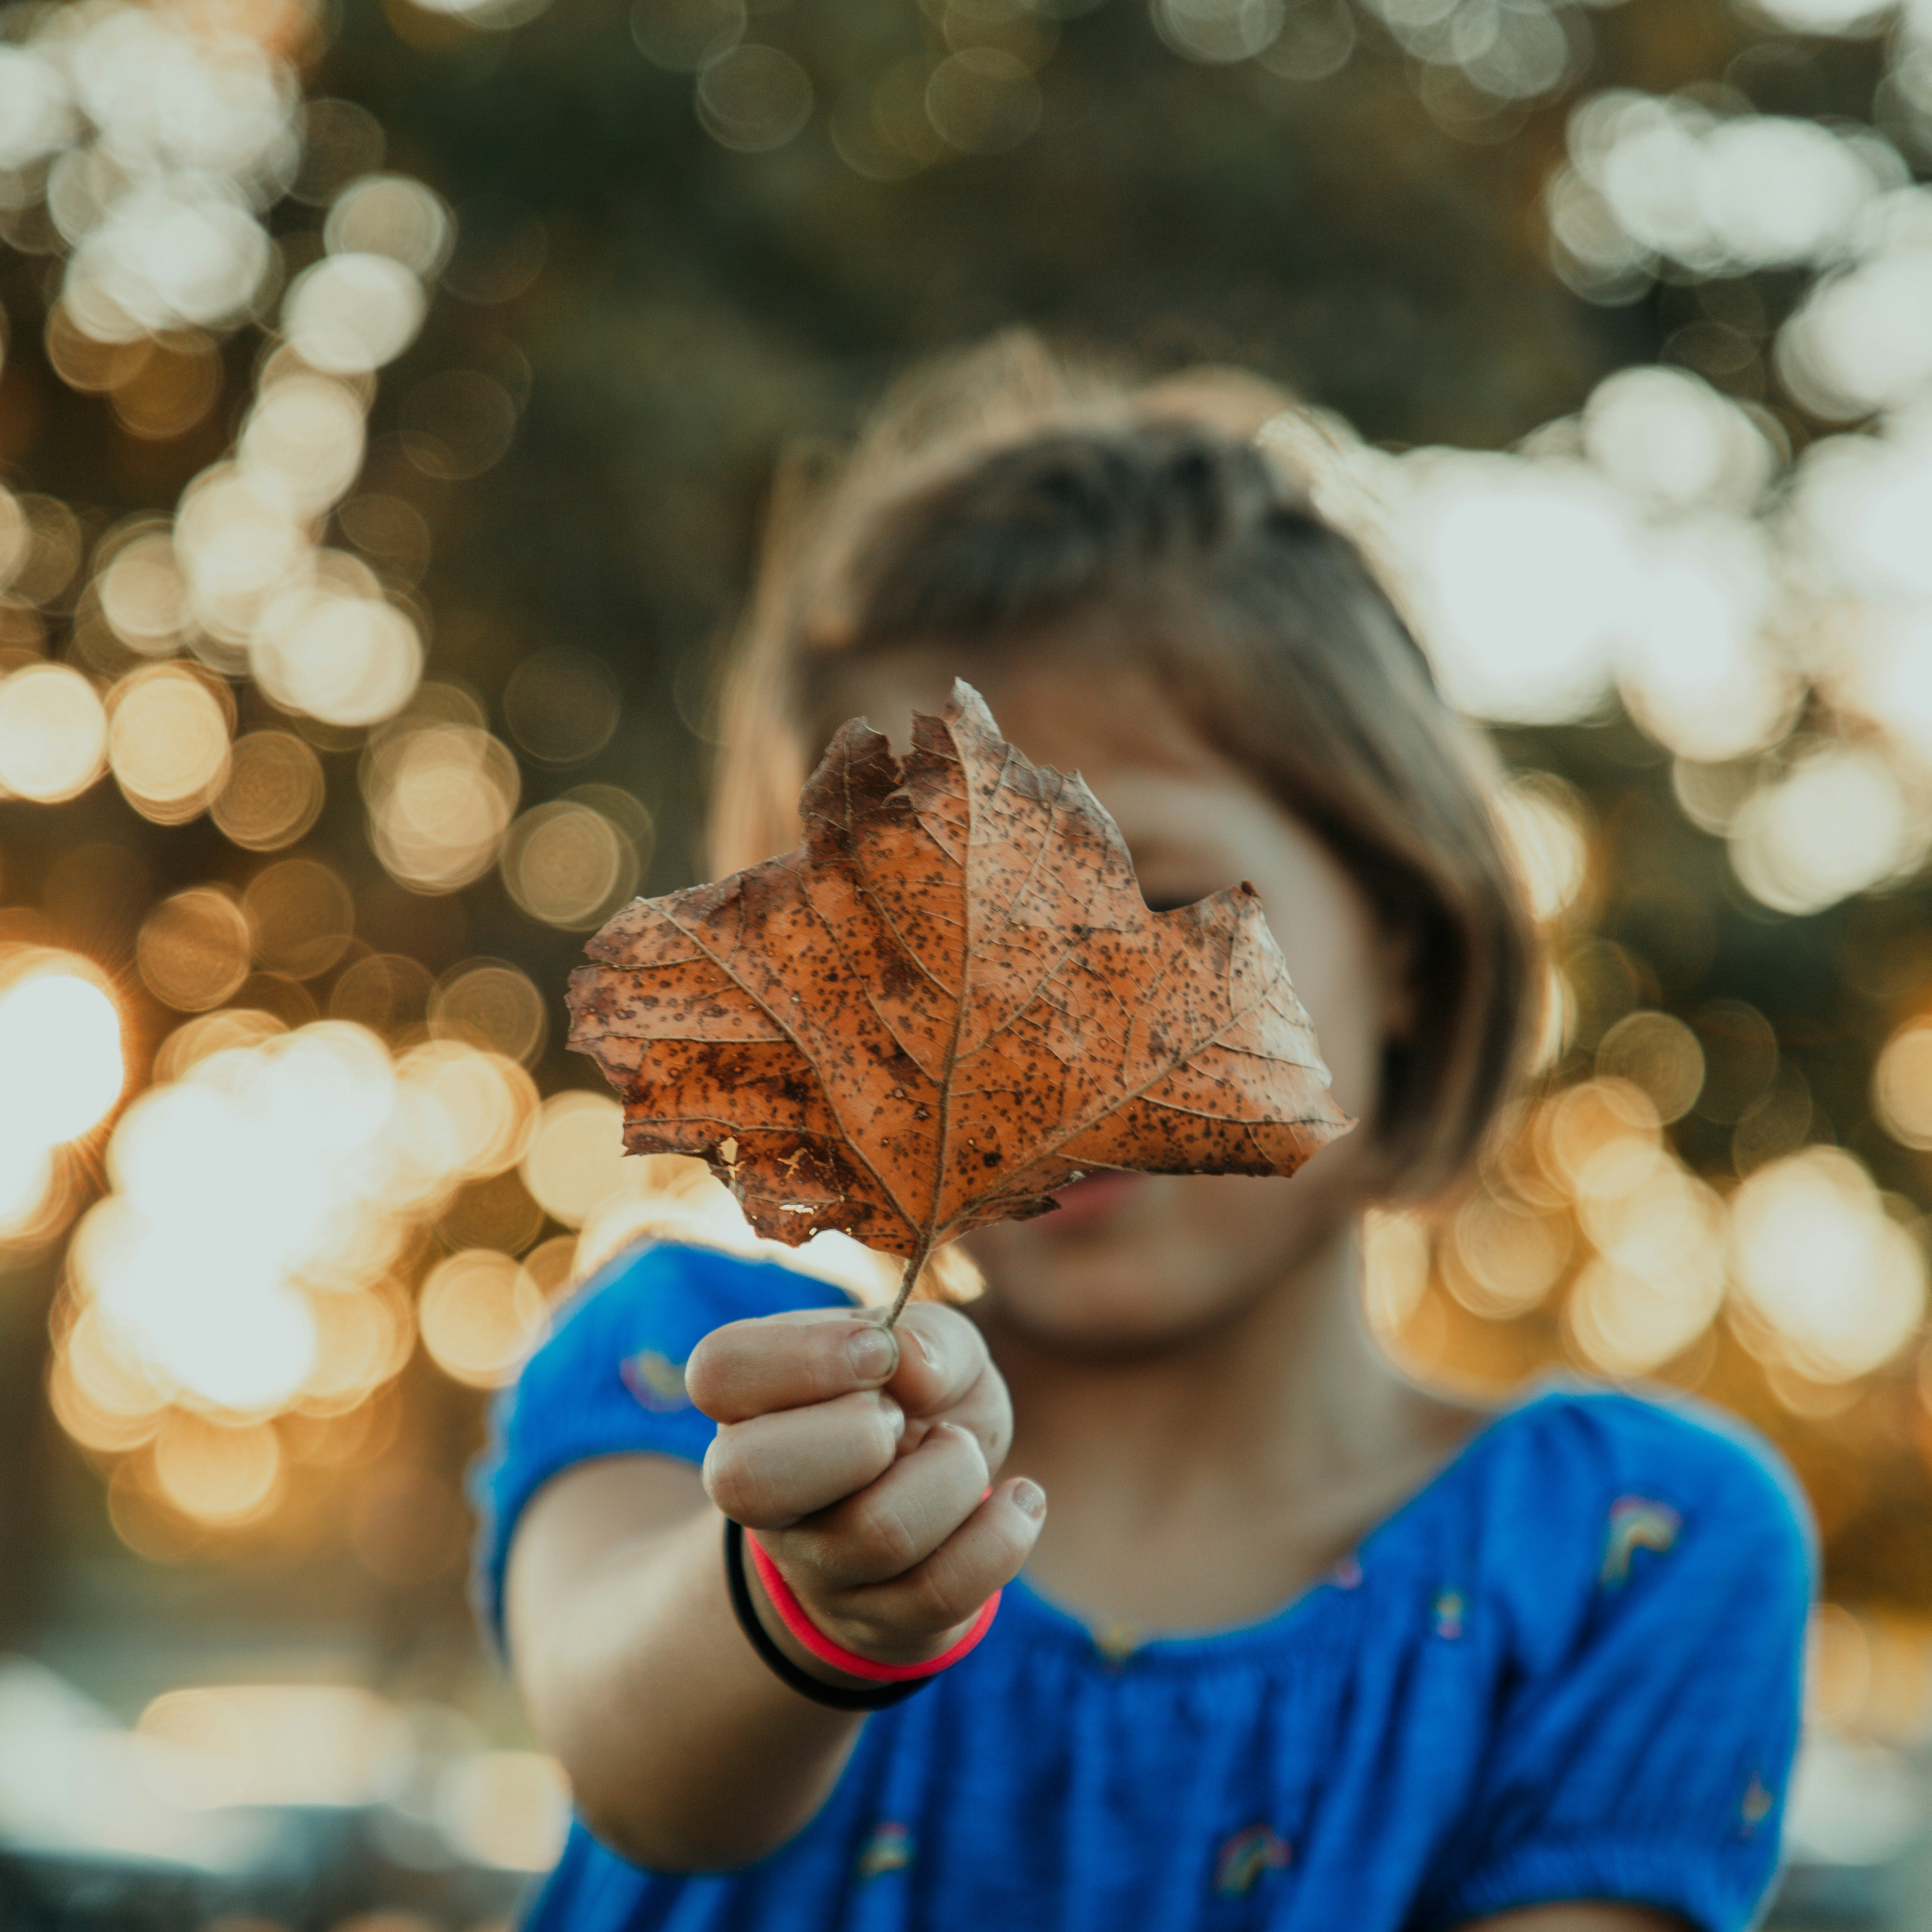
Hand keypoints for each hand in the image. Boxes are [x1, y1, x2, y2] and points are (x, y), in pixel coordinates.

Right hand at [686, 1303, 1044, 1669]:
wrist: (946, 1504)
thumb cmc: (922, 1404)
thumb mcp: (936, 1345)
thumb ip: (927, 1334)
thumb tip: (912, 1367)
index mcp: (751, 1402)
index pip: (719, 1371)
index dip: (806, 1356)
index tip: (879, 1352)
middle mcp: (759, 1494)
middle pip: (752, 1479)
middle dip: (859, 1435)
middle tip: (898, 1421)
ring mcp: (813, 1569)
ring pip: (878, 1532)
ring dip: (955, 1475)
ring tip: (959, 1453)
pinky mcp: (877, 1625)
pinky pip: (943, 1591)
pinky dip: (1004, 1534)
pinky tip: (1018, 1502)